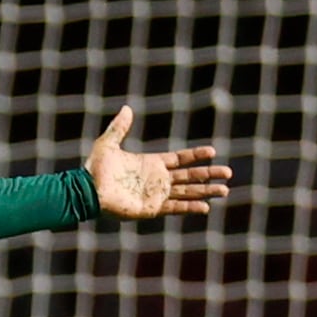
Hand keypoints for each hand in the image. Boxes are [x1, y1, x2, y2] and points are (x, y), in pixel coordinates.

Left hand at [84, 106, 231, 218]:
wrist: (87, 190)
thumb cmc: (95, 169)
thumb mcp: (108, 144)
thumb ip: (119, 127)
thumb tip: (126, 108)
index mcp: (151, 163)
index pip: (180, 159)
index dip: (196, 155)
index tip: (213, 151)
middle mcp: (157, 179)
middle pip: (190, 176)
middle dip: (209, 174)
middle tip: (228, 173)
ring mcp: (155, 195)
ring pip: (187, 192)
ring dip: (205, 192)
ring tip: (224, 190)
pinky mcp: (151, 208)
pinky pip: (174, 207)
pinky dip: (189, 208)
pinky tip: (205, 207)